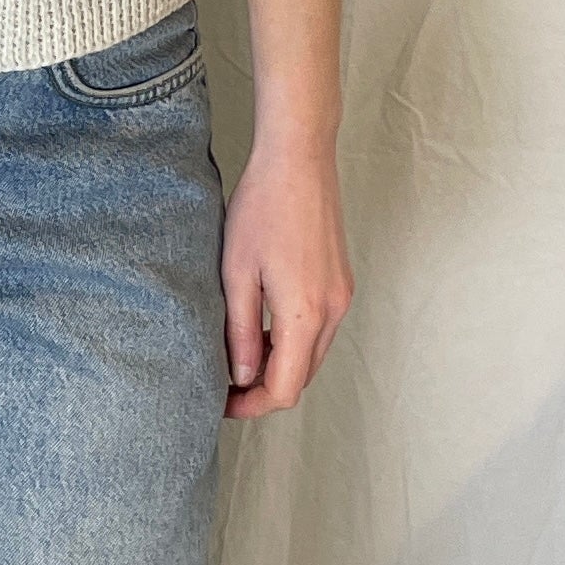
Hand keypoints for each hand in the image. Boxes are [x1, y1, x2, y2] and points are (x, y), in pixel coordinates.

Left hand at [220, 130, 352, 418]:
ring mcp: (342, 296)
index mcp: (305, 314)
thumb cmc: (262, 207)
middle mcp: (333, 311)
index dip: (252, 405)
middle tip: (225, 381)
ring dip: (280, 363)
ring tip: (240, 352)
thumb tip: (242, 376)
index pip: (285, 388)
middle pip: (302, 377)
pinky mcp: (342, 282)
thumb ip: (242, 330)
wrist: (298, 159)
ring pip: (312, 354)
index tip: (223, 401)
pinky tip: (265, 324)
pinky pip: (320, 329)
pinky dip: (294, 340)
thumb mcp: (237, 272)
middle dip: (265, 388)